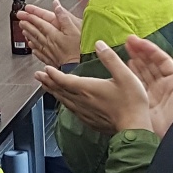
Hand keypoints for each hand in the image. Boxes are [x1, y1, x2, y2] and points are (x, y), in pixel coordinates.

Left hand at [18, 1, 81, 67]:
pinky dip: (34, 48)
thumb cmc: (78, 50)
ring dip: (28, 35)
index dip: (32, 16)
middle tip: (20, 19)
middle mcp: (48, 42)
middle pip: (35, 31)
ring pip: (35, 41)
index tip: (25, 11)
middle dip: (27, 24)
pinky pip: (39, 52)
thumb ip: (64, 18)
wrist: (78, 68)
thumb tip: (57, 6)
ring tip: (23, 30)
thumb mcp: (74, 30)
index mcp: (53, 34)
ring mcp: (48, 51)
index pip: (40, 23)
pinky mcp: (50, 60)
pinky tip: (31, 46)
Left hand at [34, 40, 151, 134]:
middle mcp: (82, 101)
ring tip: (46, 86)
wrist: (135, 129)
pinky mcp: (89, 121)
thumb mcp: (124, 75)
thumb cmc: (131, 103)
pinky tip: (64, 102)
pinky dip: (63, 102)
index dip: (53, 73)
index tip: (45, 68)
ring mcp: (84, 112)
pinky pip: (71, 109)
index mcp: (88, 88)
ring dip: (53, 92)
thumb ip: (110, 58)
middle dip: (48, 81)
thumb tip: (99, 43)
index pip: (64, 80)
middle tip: (37, 76)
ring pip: (63, 100)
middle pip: (60, 90)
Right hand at [126, 35, 172, 138]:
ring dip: (134, 61)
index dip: (149, 50)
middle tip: (127, 42)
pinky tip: (124, 68)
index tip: (137, 41)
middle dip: (140, 52)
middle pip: (150, 64)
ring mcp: (153, 95)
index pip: (162, 61)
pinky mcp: (144, 105)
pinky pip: (135, 87)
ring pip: (142, 73)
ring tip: (124, 51)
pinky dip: (129, 76)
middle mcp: (164, 87)